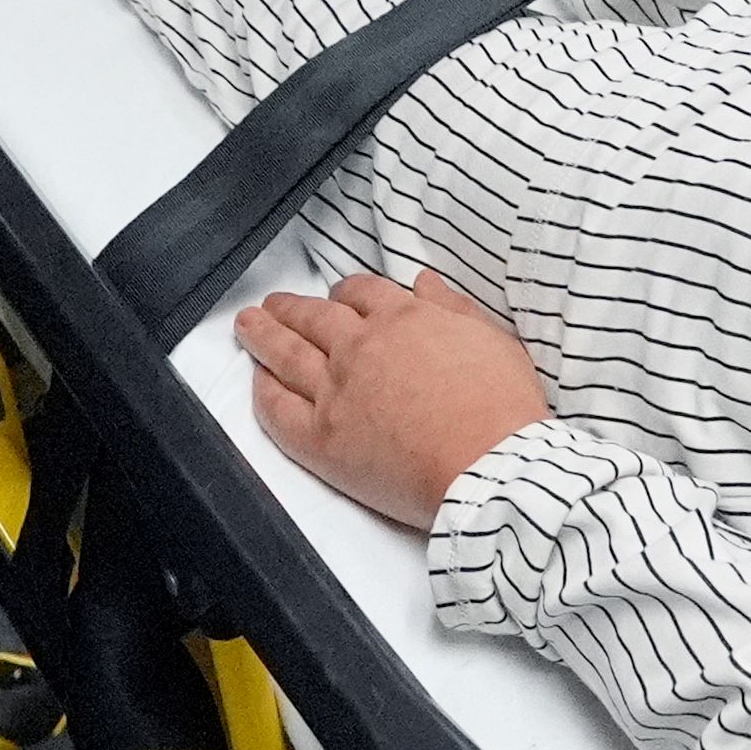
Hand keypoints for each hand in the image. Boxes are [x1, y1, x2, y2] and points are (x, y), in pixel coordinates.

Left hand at [237, 270, 550, 528]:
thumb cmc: (502, 409)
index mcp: (404, 318)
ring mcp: (336, 391)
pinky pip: (278, 410)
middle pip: (315, 317)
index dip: (346, 293)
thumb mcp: (493, 341)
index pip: (362, 293)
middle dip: (291, 307)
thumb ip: (454, 309)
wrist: (489, 467)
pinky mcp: (321, 439)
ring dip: (263, 335)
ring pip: (287, 353)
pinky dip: (263, 392)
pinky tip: (257, 382)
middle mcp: (362, 347)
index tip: (338, 298)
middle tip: (273, 304)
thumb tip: (425, 282)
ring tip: (248, 326)